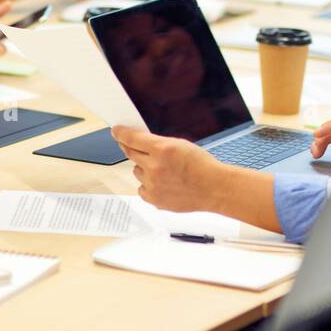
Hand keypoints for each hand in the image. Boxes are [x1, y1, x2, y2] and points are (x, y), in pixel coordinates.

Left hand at [112, 126, 239, 212]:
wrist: (214, 188)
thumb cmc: (202, 166)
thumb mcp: (180, 144)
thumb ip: (159, 143)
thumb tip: (141, 142)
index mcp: (162, 149)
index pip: (132, 138)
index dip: (121, 133)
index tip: (116, 131)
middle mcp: (154, 167)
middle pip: (130, 154)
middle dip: (131, 149)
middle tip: (134, 148)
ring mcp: (153, 184)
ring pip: (137, 171)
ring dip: (144, 169)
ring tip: (163, 171)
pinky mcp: (154, 199)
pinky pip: (142, 188)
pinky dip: (148, 185)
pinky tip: (162, 183)